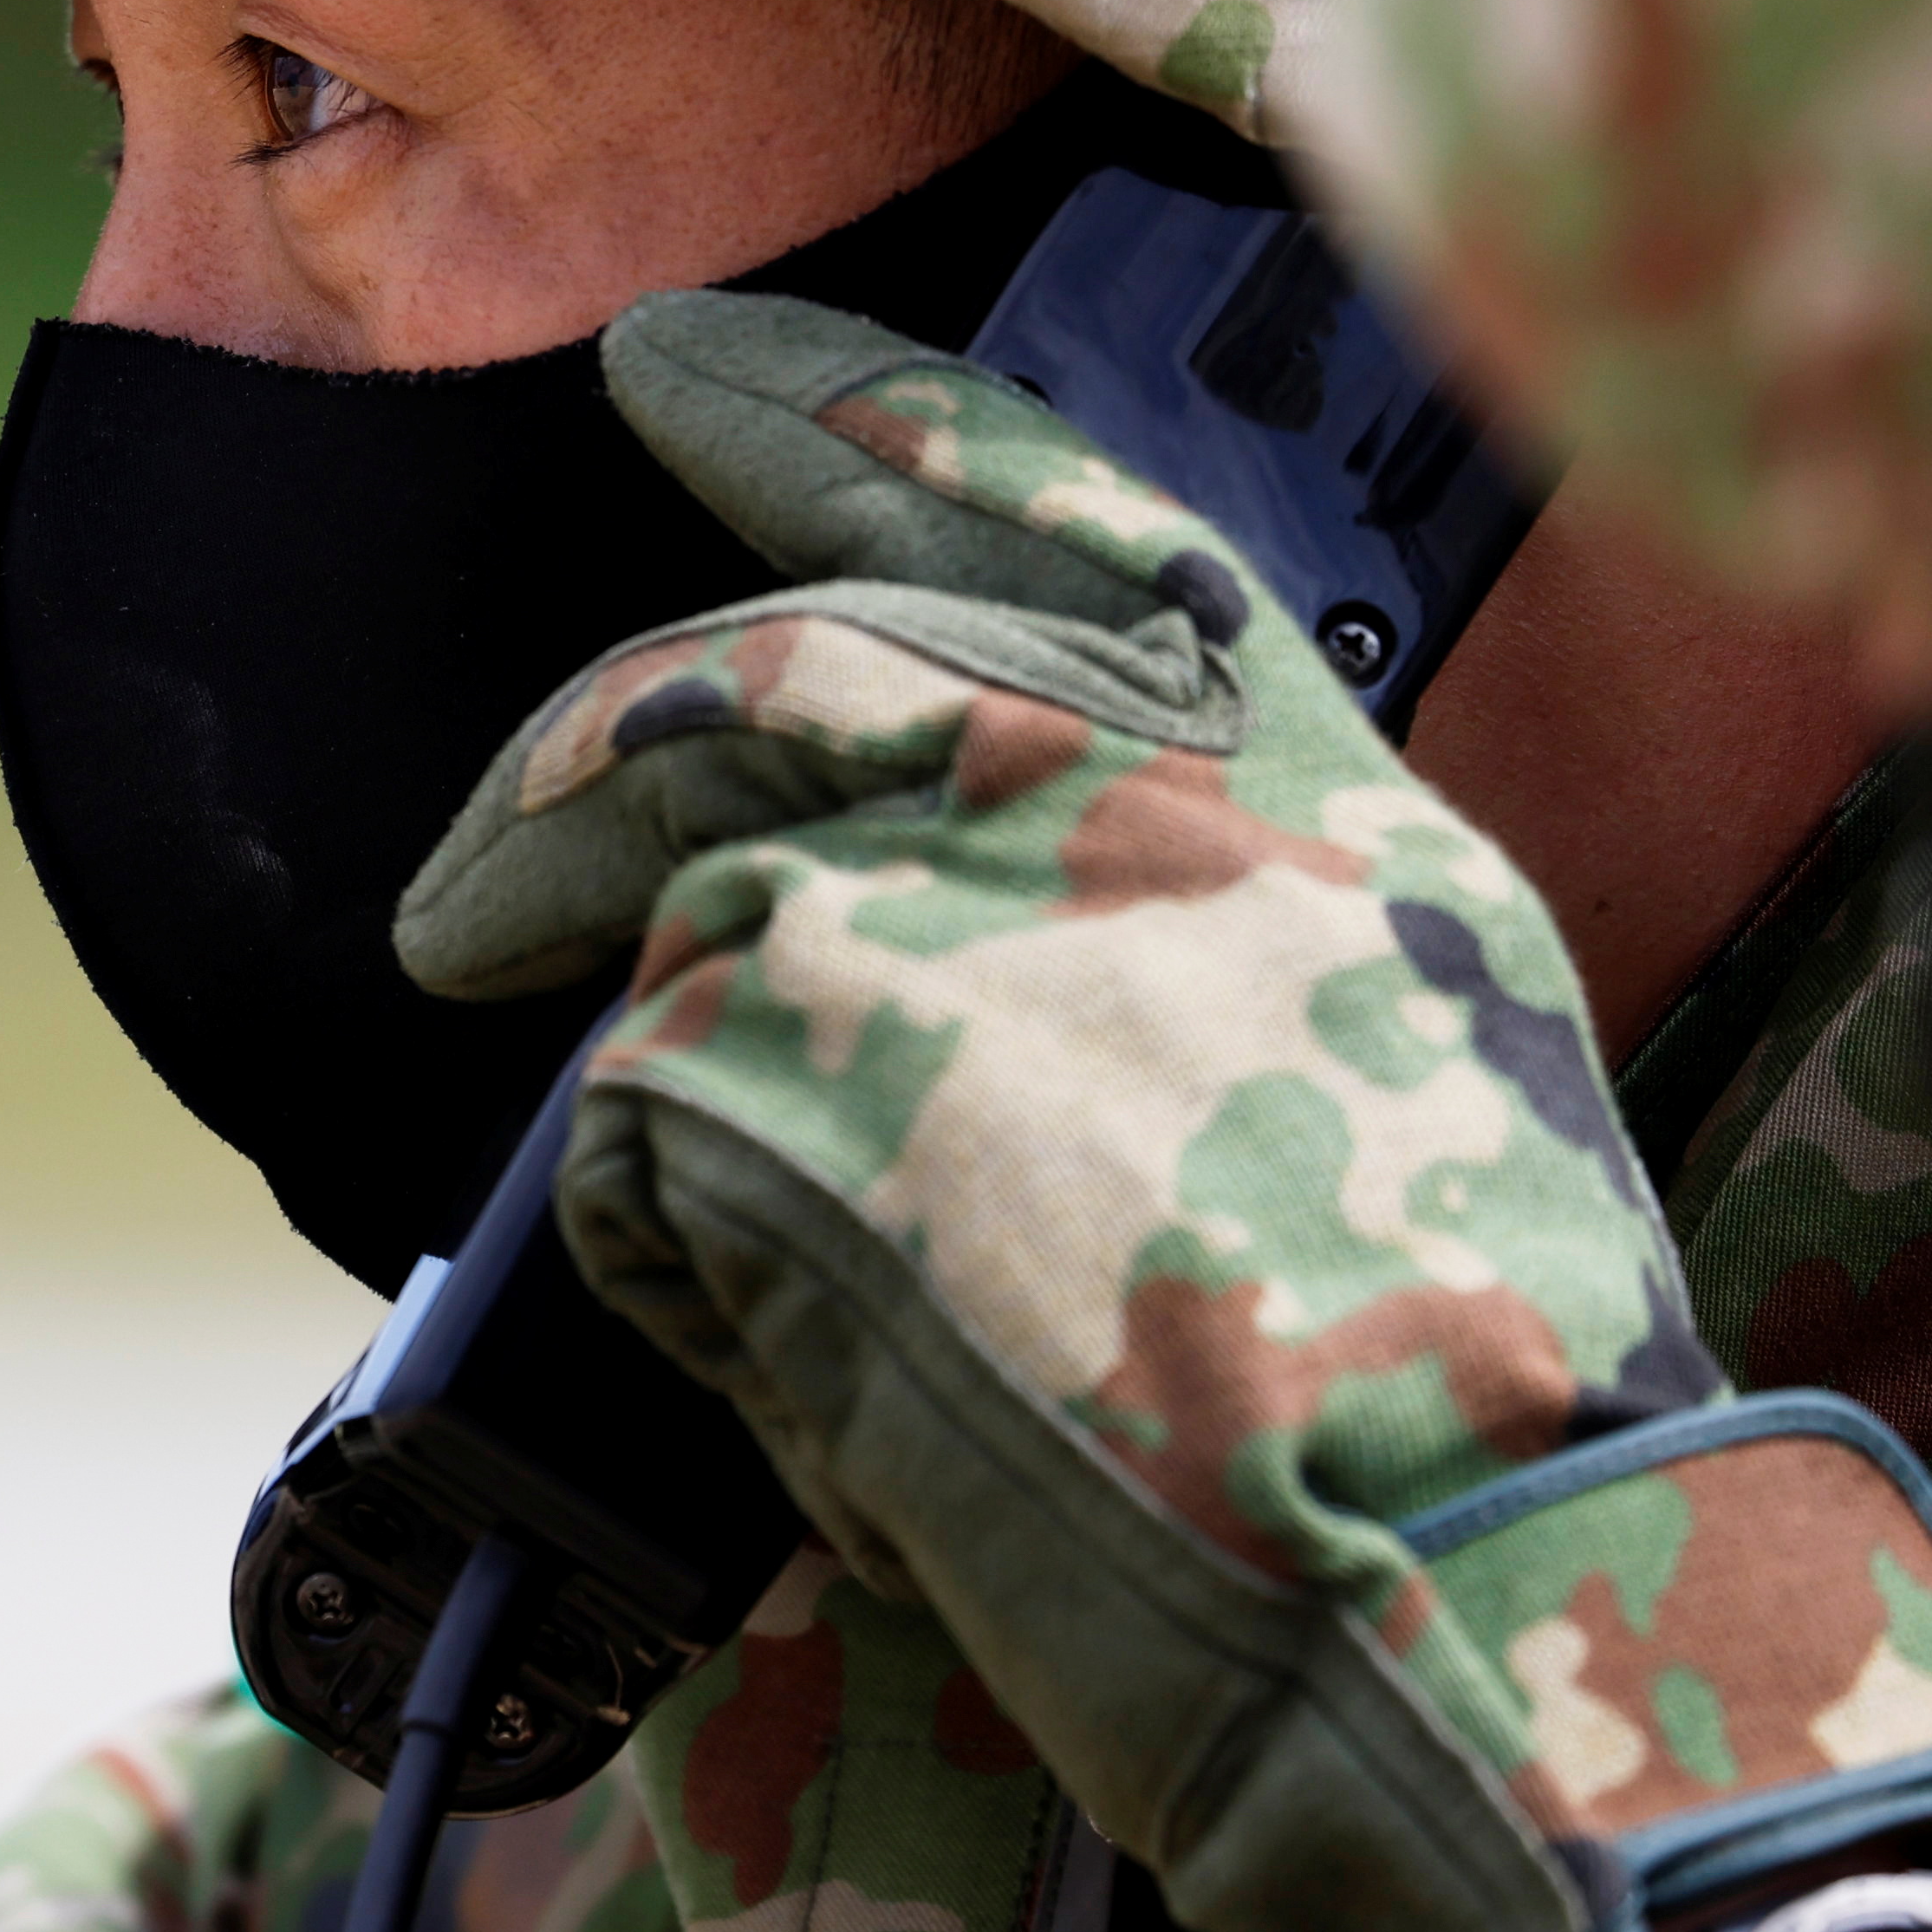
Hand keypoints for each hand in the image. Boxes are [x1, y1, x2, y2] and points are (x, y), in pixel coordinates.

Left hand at [400, 296, 1931, 1931]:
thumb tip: (999, 969)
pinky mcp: (783, 1040)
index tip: (687, 369)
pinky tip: (815, 1397)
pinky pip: (627, 1145)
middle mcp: (1127, 785)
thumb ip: (1218, 945)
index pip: (1065, 512)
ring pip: (686, 924)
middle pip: (784, 672)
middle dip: (585, 752)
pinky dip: (670, 1270)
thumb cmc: (1474, 1404)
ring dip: (632, 1062)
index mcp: (1306, 780)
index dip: (860, 423)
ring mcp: (945, 889)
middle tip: (457, 885)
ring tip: (620, 1158)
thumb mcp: (1433, 1066)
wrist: (1463, 1563)